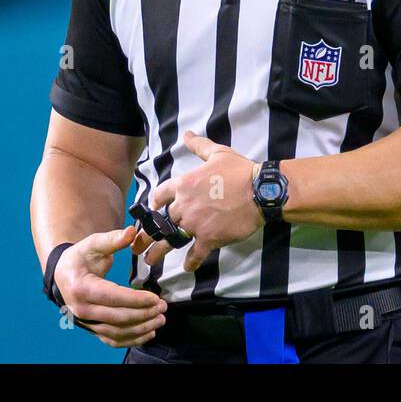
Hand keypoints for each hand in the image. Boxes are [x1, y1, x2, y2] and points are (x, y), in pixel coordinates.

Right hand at [54, 225, 167, 347]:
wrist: (62, 275)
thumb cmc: (79, 258)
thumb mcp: (92, 244)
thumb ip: (113, 239)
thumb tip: (131, 232)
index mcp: (81, 288)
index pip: (112, 297)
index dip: (135, 299)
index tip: (155, 298)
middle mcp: (81, 310)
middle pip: (117, 318)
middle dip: (143, 314)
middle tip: (163, 307)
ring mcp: (86, 322)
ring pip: (116, 332)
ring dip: (141, 329)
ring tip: (160, 319)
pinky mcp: (92, 329)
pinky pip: (112, 340)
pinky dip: (131, 339)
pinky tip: (148, 333)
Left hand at [132, 131, 262, 271]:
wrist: (260, 192)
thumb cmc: (239, 171)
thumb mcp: (217, 153)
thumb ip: (199, 146)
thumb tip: (187, 134)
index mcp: (184, 184)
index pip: (160, 195)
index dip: (154, 204)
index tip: (151, 211)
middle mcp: (185, 205)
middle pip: (163, 221)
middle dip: (152, 232)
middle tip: (141, 243)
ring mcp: (195, 223)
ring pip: (171, 240)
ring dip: (158, 252)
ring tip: (149, 260)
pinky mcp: (209, 239)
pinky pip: (195, 253)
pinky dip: (191, 262)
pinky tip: (187, 267)